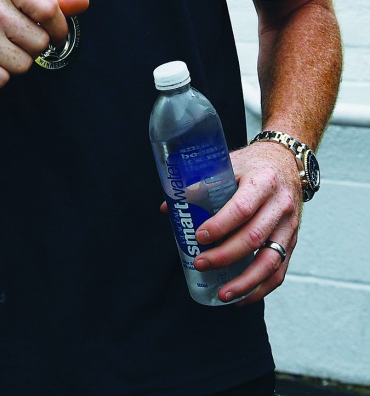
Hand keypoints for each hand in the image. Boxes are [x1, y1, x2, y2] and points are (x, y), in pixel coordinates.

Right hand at [0, 0, 88, 87]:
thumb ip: (48, 0)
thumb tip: (83, 1)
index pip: (49, 9)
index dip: (59, 28)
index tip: (54, 35)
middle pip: (39, 42)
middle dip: (31, 47)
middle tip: (11, 40)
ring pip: (24, 64)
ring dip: (14, 63)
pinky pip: (3, 80)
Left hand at [188, 142, 302, 303]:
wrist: (286, 163)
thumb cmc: (252, 165)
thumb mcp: (228, 164)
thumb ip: (200, 185)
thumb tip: (168, 209)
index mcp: (262, 181)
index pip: (242, 208)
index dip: (220, 225)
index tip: (199, 236)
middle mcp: (280, 205)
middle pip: (254, 237)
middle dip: (225, 256)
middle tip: (200, 263)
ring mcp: (289, 225)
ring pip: (271, 260)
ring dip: (246, 282)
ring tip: (223, 294)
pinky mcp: (292, 241)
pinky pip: (280, 270)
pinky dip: (262, 288)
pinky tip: (243, 298)